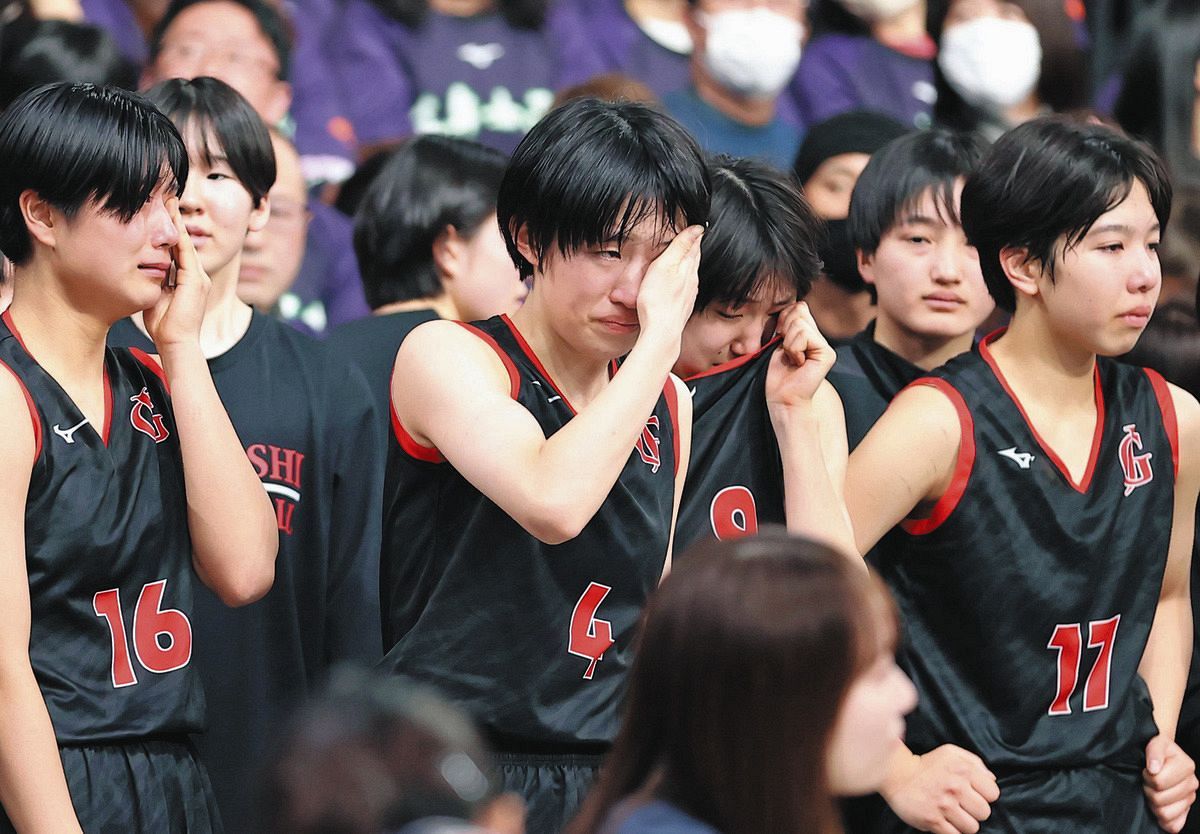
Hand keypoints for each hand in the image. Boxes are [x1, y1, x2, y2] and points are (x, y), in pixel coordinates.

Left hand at [142, 197, 210, 349]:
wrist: (176, 343)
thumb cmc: (164, 327)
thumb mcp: (156, 297)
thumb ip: (155, 282)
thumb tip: (142, 269)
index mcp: (188, 281)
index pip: (178, 250)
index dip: (170, 231)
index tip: (160, 213)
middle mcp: (197, 276)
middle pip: (184, 242)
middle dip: (175, 220)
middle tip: (166, 197)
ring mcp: (199, 278)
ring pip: (185, 243)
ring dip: (176, 222)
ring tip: (168, 201)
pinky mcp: (195, 280)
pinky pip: (185, 252)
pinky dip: (178, 234)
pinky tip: (170, 219)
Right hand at [635, 225, 702, 347]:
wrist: (661, 331)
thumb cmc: (658, 299)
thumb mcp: (665, 265)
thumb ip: (681, 246)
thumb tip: (697, 228)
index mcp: (688, 267)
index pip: (694, 245)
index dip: (693, 234)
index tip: (696, 225)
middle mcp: (692, 280)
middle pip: (694, 258)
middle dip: (693, 246)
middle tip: (692, 235)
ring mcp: (689, 294)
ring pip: (691, 273)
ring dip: (689, 262)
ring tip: (685, 254)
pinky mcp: (683, 305)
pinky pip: (687, 287)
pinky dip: (685, 278)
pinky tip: (680, 281)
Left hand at [765, 301, 835, 410]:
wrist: (782, 397)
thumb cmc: (777, 373)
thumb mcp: (778, 342)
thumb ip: (787, 324)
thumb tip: (794, 304)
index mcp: (808, 332)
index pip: (797, 307)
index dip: (783, 319)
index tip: (779, 338)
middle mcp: (819, 337)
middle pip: (799, 310)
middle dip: (785, 329)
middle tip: (786, 350)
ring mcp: (824, 345)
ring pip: (799, 323)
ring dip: (788, 342)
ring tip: (792, 358)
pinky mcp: (827, 353)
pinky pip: (804, 335)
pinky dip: (794, 348)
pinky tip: (797, 362)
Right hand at [880, 745, 998, 833]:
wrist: (896, 774)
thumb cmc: (926, 764)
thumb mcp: (951, 753)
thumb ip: (975, 763)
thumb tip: (992, 780)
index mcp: (963, 770)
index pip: (993, 793)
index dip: (985, 796)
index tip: (973, 794)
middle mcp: (955, 787)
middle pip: (984, 813)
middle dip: (975, 811)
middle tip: (962, 806)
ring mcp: (944, 805)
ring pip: (972, 828)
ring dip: (964, 824)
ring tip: (953, 815)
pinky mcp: (932, 820)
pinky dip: (952, 831)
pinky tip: (945, 822)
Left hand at [1144, 735, 1197, 831]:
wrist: (1160, 757)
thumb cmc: (1156, 750)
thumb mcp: (1155, 741)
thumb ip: (1154, 750)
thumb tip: (1154, 768)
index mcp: (1187, 766)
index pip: (1158, 782)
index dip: (1146, 777)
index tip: (1146, 770)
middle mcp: (1192, 784)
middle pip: (1159, 799)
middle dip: (1148, 790)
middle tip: (1146, 782)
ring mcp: (1189, 799)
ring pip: (1165, 814)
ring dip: (1153, 804)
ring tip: (1151, 792)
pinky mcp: (1185, 812)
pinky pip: (1174, 826)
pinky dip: (1162, 820)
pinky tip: (1157, 807)